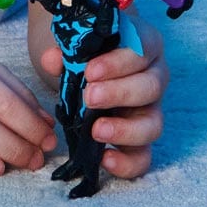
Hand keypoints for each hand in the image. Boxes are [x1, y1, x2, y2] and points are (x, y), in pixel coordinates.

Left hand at [39, 15, 168, 179]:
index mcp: (143, 45)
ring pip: (153, 124)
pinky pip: (144, 156)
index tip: (89, 72)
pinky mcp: (142, 137)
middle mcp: (154, 77)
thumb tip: (52, 59)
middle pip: (151, 87)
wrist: (92, 65)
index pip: (141, 50)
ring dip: (125, 130)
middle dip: (119, 93)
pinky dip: (127, 162)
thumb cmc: (91, 50)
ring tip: (96, 130)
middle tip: (89, 97)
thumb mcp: (79, 43)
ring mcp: (151, 109)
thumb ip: (65, 50)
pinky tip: (105, 159)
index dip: (117, 63)